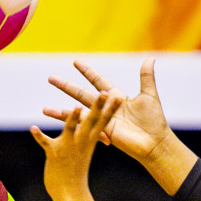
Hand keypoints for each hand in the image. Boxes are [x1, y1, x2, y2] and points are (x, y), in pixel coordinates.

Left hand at [30, 93, 122, 200]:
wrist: (70, 193)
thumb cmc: (76, 170)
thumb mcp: (85, 149)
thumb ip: (87, 134)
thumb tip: (90, 120)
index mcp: (90, 141)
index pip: (103, 122)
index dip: (110, 109)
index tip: (118, 95)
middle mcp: (81, 143)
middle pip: (91, 122)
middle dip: (98, 107)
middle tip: (106, 92)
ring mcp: (68, 148)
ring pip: (70, 130)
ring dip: (73, 119)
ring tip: (76, 107)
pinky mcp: (54, 154)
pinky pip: (46, 143)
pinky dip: (39, 136)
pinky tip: (33, 128)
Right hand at [45, 59, 170, 162]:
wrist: (155, 143)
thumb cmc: (153, 121)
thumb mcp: (149, 95)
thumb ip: (146, 77)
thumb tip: (150, 58)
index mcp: (115, 98)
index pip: (98, 81)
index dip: (87, 71)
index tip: (75, 61)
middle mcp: (105, 109)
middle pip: (81, 94)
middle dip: (66, 86)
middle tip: (50, 78)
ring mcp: (102, 121)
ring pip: (77, 114)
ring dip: (60, 112)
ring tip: (44, 110)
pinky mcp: (102, 133)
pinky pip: (83, 129)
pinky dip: (72, 127)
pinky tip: (59, 127)